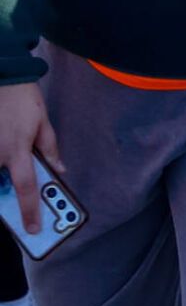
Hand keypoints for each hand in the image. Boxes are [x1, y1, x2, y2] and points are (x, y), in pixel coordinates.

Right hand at [0, 83, 59, 235]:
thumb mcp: (42, 123)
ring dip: (1, 181)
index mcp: (18, 150)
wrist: (1, 77)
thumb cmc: (23, 100)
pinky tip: (4, 151)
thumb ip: (50, 149)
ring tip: (12, 165)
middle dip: (6, 197)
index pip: (26, 187)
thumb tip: (59, 170)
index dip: (30, 210)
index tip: (32, 228)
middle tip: (18, 199)